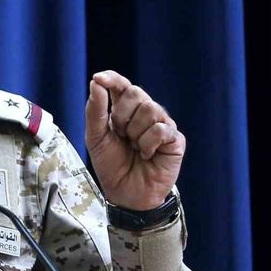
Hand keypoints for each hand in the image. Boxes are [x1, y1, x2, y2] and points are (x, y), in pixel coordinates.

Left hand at [84, 70, 184, 210]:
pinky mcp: (175, 139)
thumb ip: (95, 110)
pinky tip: (146, 155)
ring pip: (150, 109)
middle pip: (136, 93)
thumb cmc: (111, 163)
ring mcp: (162, 124)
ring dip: (135, 132)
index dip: (112, 78)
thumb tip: (96, 81)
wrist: (126, 192)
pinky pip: (161, 129)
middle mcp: (145, 112)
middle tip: (120, 135)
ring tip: (134, 147)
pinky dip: (147, 144)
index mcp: (124, 109)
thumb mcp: (95, 136)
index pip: (121, 84)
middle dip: (121, 115)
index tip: (99, 78)